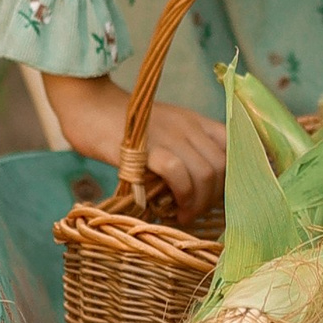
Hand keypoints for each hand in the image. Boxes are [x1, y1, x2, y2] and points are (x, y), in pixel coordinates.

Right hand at [43, 73, 225, 219]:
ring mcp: (170, 135)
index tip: (219, 198)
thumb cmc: (122, 126)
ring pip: (206, 172)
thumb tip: (199, 189)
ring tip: (184, 215)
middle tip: (195, 212)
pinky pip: (178, 172)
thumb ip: (183, 150)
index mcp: (195, 121)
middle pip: (222, 166)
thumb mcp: (164, 132)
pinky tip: (173, 209)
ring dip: (199, 202)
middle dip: (214, 197)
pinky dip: (182, 195)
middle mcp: (188, 126)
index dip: (233, 176)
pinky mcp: (148, 147)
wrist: (89, 106)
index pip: (234, 146)